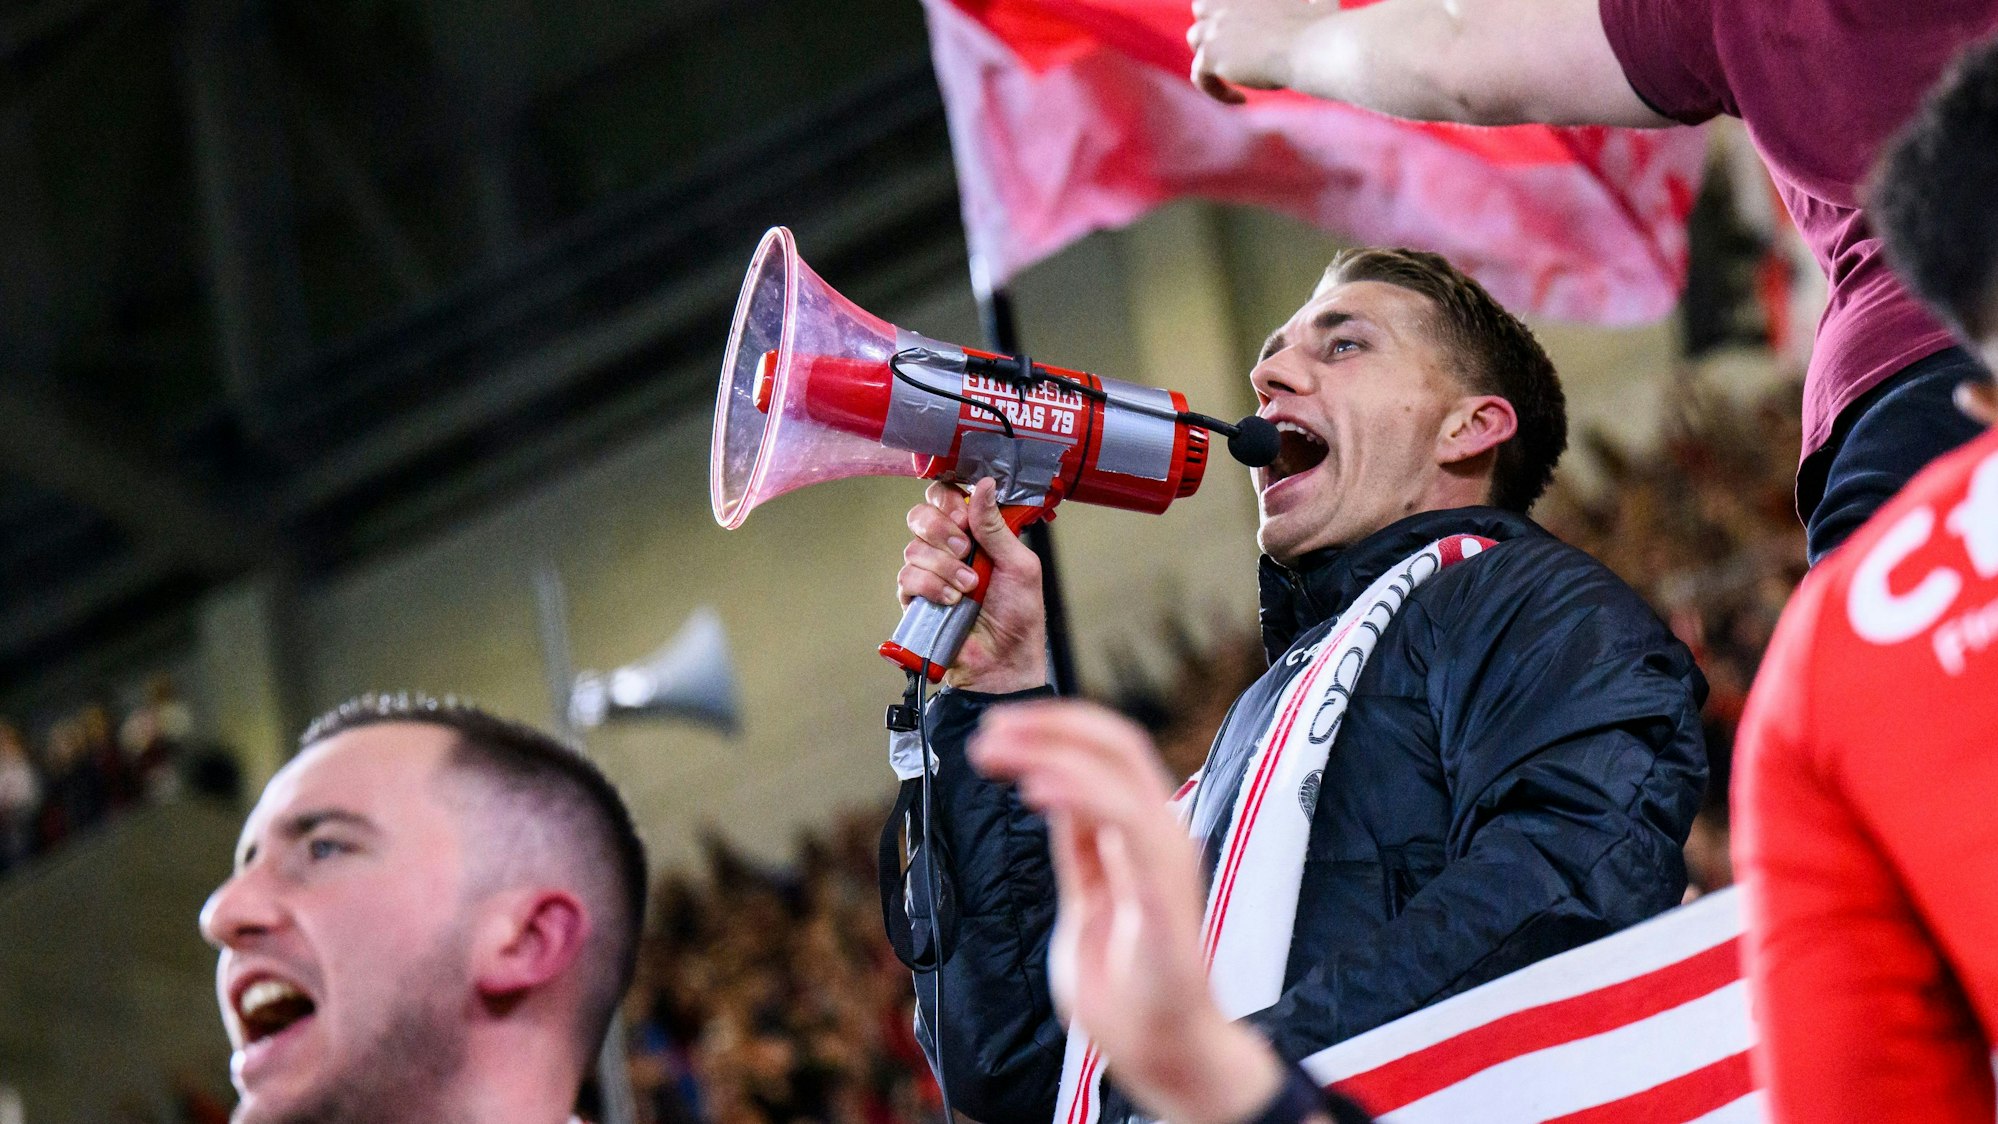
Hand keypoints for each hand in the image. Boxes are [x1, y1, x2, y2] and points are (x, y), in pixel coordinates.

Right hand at [895, 478, 1049, 692]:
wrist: (1003, 661)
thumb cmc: (1018, 617)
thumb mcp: (1019, 565)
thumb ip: (996, 526)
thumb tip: (985, 485)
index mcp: (975, 533)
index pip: (946, 497)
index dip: (949, 501)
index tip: (964, 517)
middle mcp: (949, 549)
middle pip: (921, 515)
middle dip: (942, 530)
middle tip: (965, 550)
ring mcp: (930, 573)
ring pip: (914, 548)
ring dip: (944, 567)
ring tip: (969, 588)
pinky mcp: (915, 598)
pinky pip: (907, 577)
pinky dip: (931, 587)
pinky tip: (951, 600)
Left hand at [969, 702, 1284, 1123]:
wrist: (1162, 1053)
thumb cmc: (1131, 990)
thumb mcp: (1086, 898)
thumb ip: (1079, 848)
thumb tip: (1055, 792)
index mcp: (1142, 835)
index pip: (1107, 751)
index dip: (1053, 729)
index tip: (997, 731)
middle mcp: (1161, 835)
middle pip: (1117, 743)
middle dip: (1048, 725)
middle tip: (990, 732)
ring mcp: (1166, 861)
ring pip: (1119, 769)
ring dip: (1051, 748)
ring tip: (996, 750)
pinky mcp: (1164, 895)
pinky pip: (1126, 824)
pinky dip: (1079, 793)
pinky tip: (1036, 787)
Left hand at [1188, 0, 1333, 103]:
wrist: (1313, 48)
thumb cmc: (1324, 27)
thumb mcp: (1322, 1)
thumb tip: (1327, 0)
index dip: (1224, 10)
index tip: (1239, 33)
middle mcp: (1225, 1)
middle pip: (1201, 6)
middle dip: (1210, 23)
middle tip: (1229, 49)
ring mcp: (1215, 26)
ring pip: (1195, 38)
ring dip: (1211, 56)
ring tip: (1237, 75)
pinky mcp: (1211, 54)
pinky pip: (1199, 75)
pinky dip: (1215, 90)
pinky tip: (1241, 100)